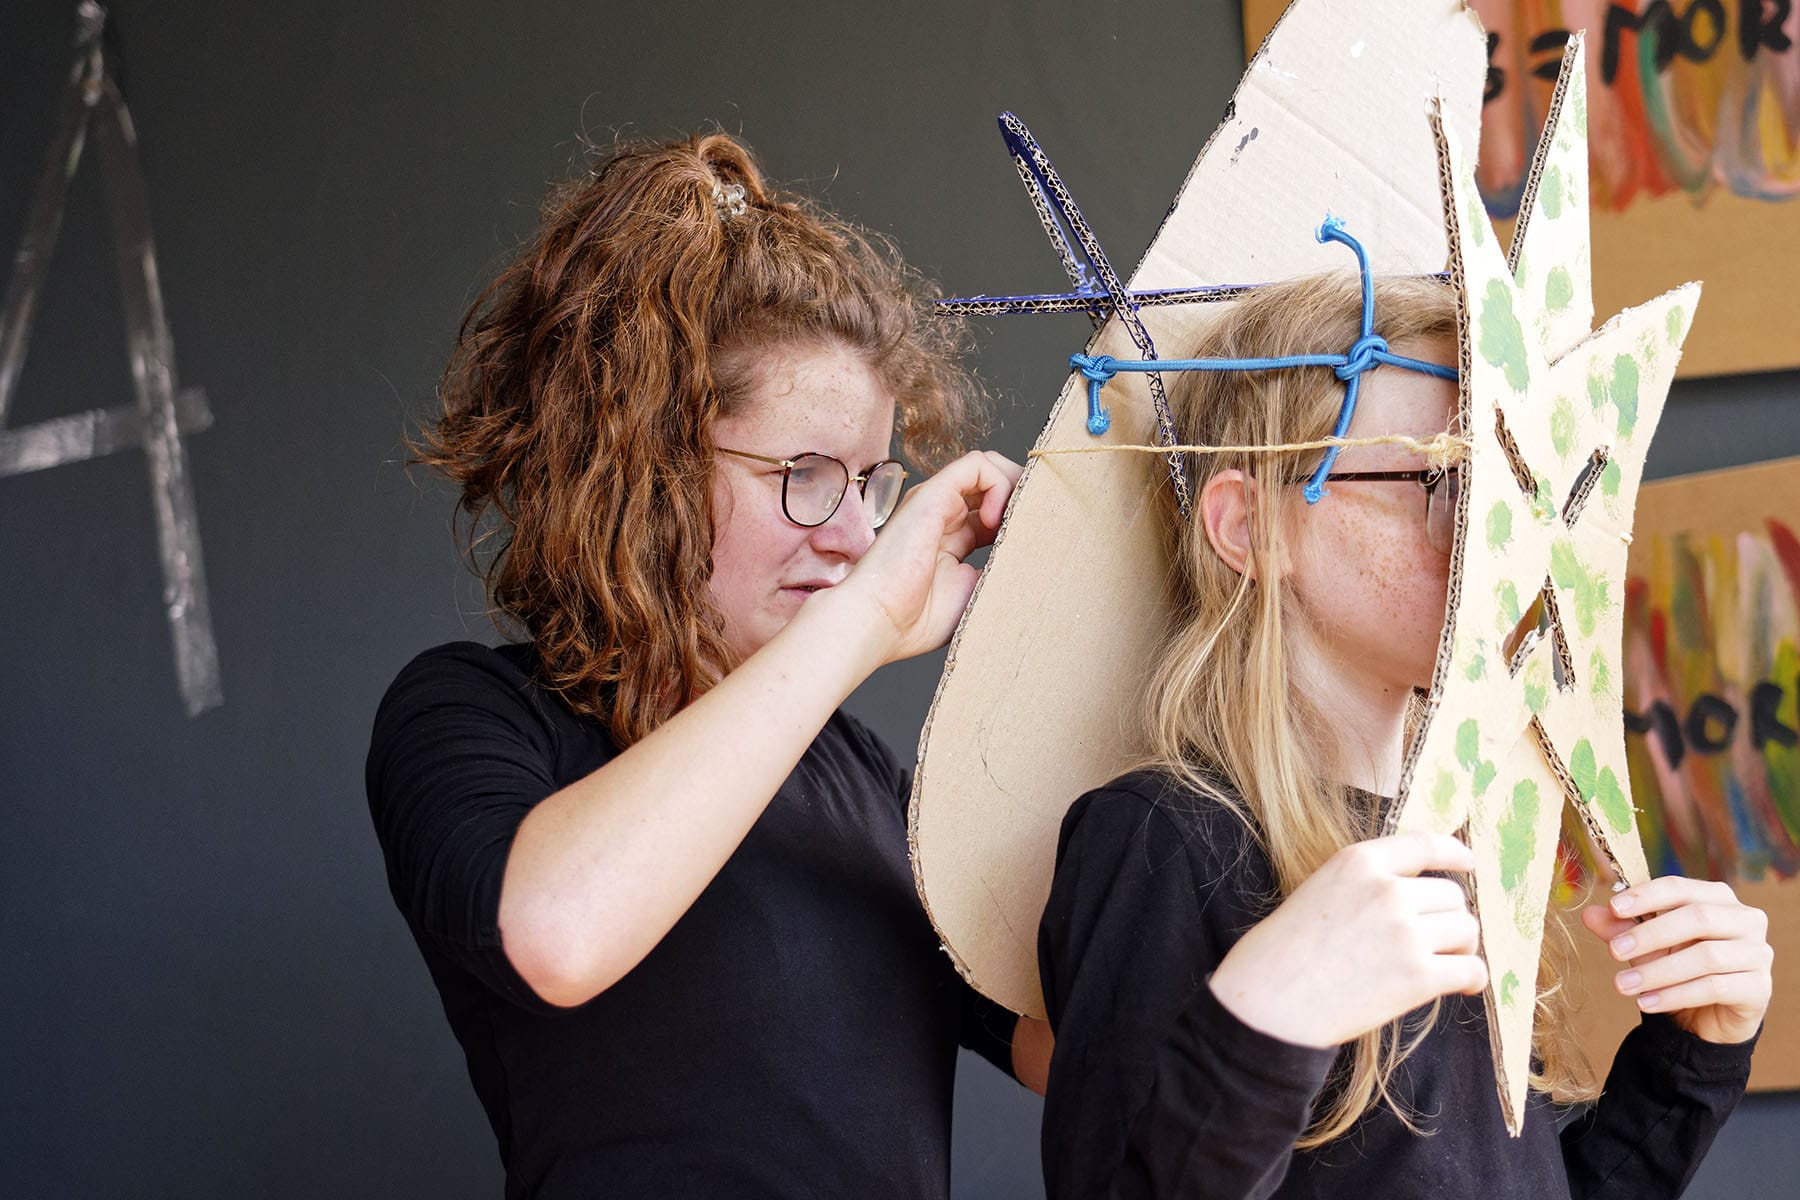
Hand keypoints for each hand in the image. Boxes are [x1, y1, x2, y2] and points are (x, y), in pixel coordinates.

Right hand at [831, 450, 1020, 661]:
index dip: (1022, 516)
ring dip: (1017, 486)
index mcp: (953, 539)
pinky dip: (1000, 484)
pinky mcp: (934, 493)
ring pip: (990, 467)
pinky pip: (978, 465)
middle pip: (996, 483)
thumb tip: (1037, 558)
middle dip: (1026, 497)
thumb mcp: (975, 594)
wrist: (878, 622)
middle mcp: (945, 514)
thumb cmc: (917, 620)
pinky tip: (998, 521)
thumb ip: (1000, 570)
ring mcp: (938, 501)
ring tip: (1021, 520)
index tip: (1041, 539)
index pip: (996, 509)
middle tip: (1043, 525)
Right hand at [1208, 833, 1485, 1047]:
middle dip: (1449, 918)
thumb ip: (1365, 884)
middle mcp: (1386, 890)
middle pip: (1452, 895)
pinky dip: (1472, 978)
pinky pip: (1471, 969)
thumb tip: (1419, 898)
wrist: (1268, 1001)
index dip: (1454, 853)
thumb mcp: (1319, 891)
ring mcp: (1404, 932)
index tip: (1468, 864)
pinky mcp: (1417, 976)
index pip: (1424, 845)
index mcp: (1358, 861)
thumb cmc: (1282, 952)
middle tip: (1436, 942)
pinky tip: (1462, 987)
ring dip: (1461, 947)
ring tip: (1443, 964)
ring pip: (1466, 930)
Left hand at [1584, 876, 1771, 1044]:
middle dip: (1650, 934)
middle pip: (1698, 918)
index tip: (1613, 908)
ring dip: (1658, 971)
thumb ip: (1621, 929)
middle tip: (1614, 952)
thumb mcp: (1646, 946)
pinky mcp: (1759, 988)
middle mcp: (1746, 920)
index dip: (1646, 895)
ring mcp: (1758, 954)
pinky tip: (1646, 1002)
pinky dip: (1676, 995)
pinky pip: (1715, 988)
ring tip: (1622, 985)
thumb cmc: (1678, 967)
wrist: (1707, 1015)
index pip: (1681, 887)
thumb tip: (1590, 914)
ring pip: (1706, 957)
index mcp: (1718, 898)